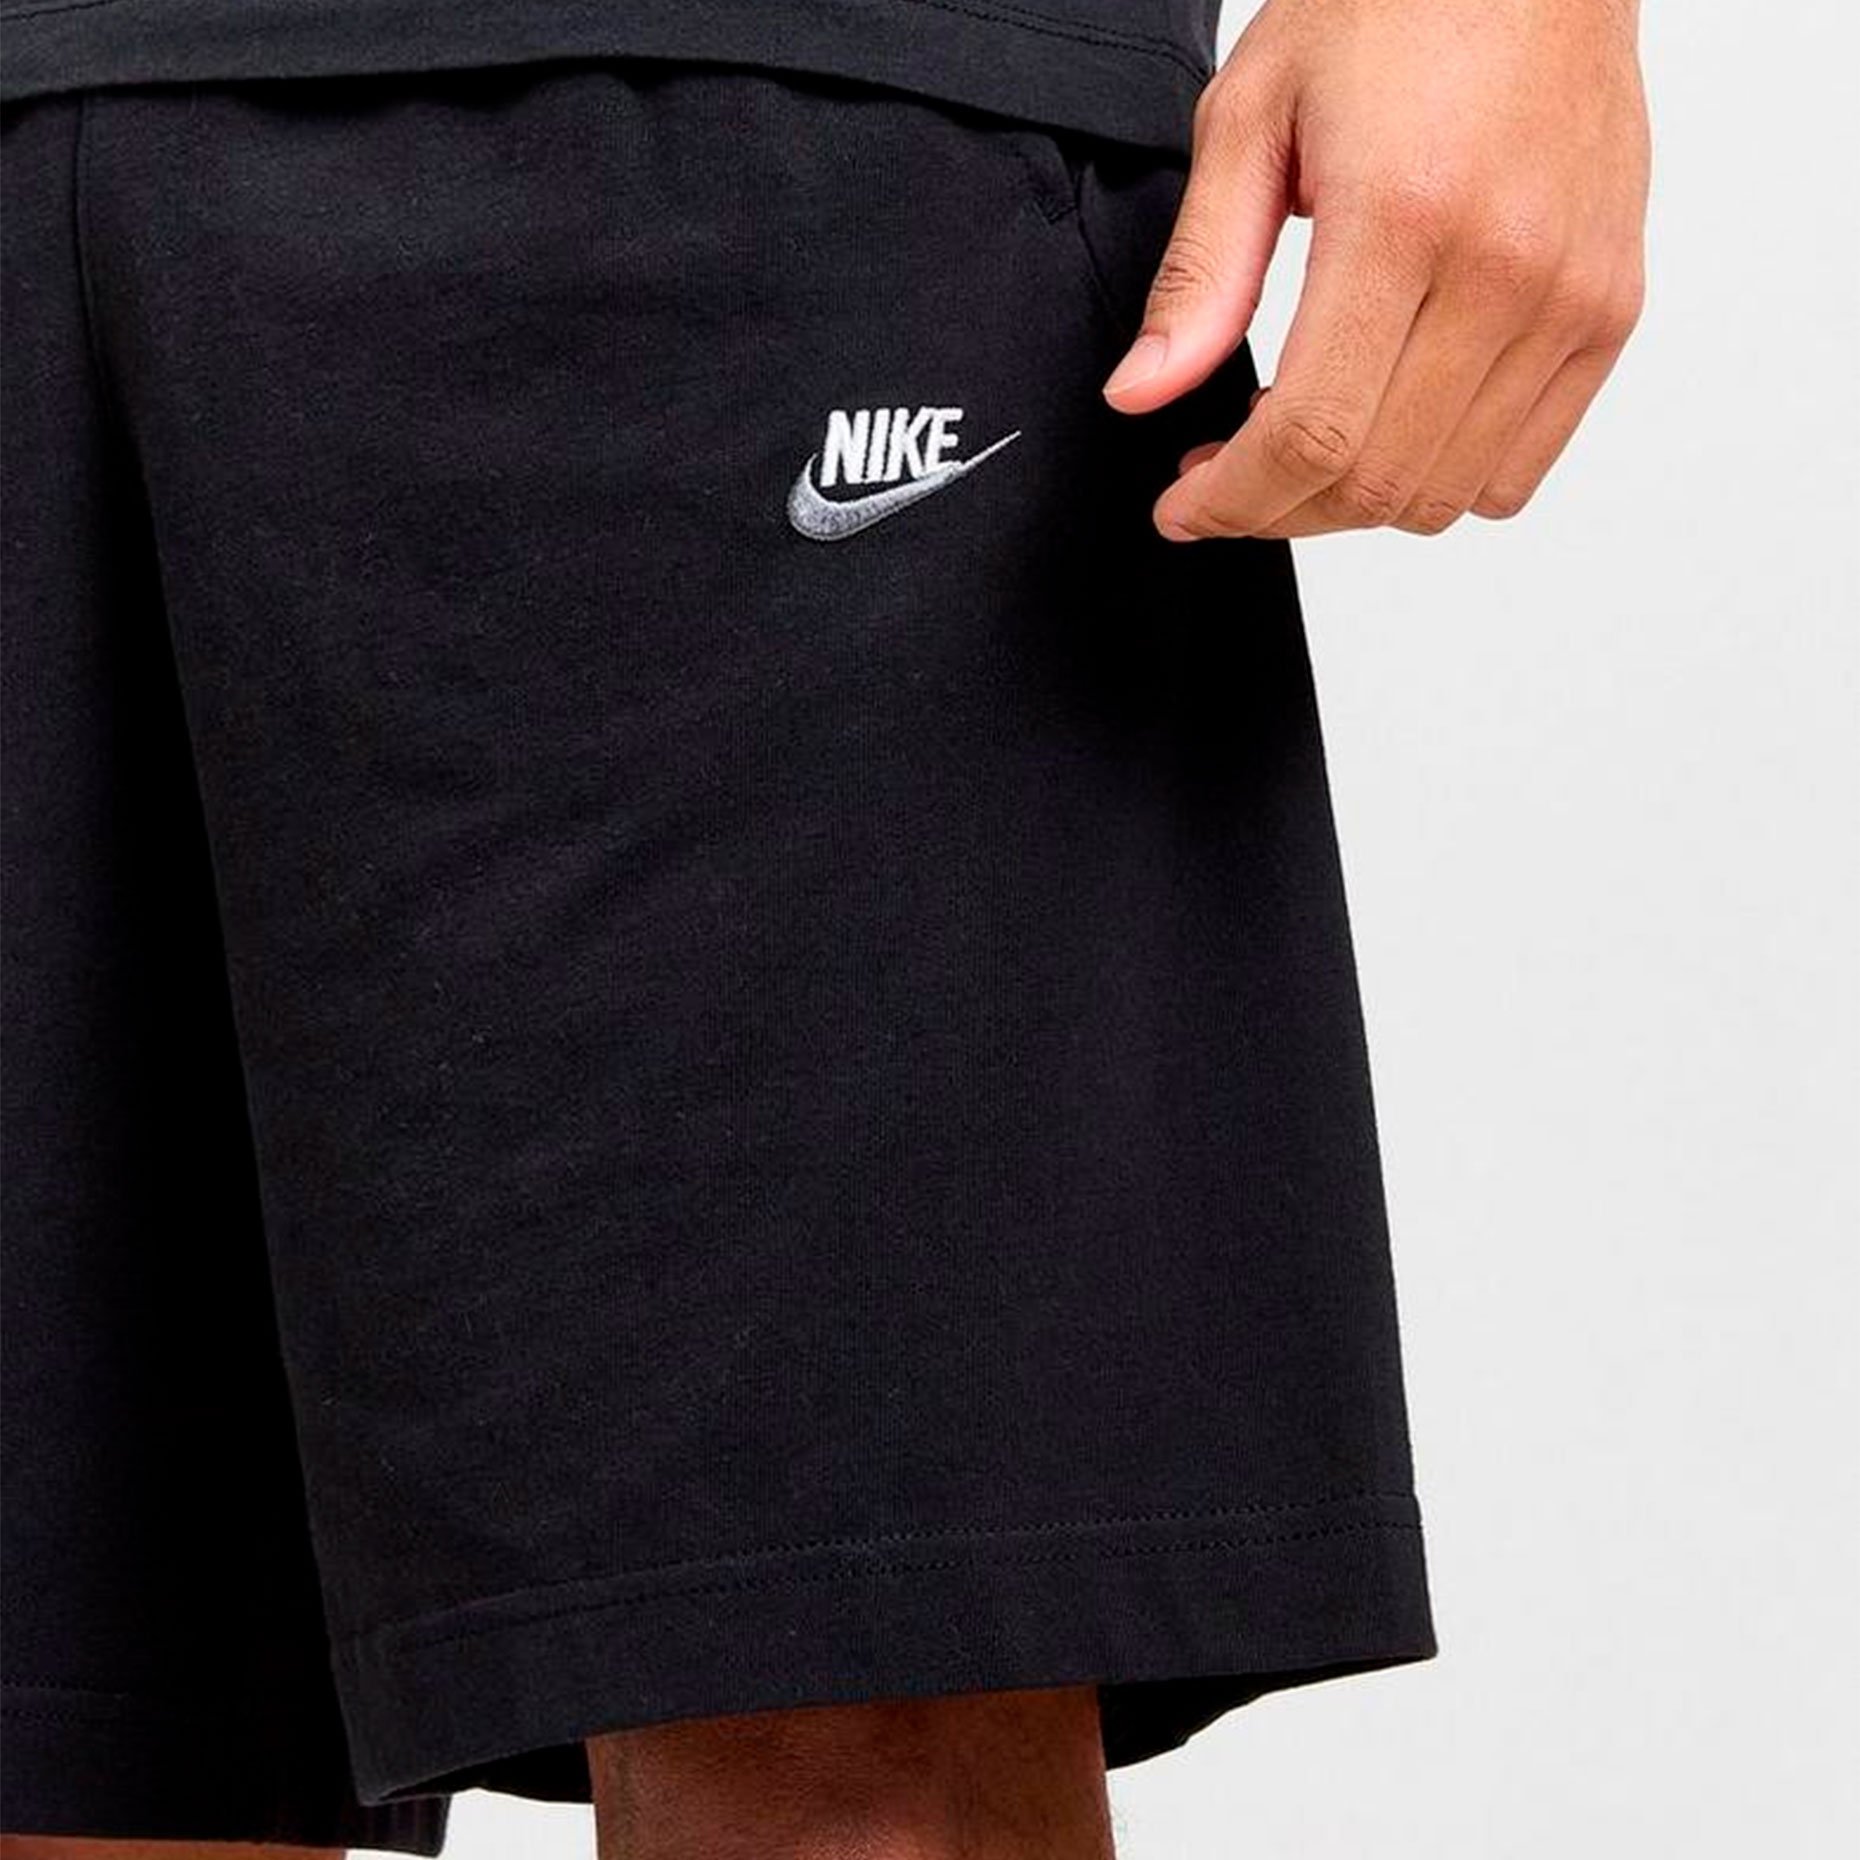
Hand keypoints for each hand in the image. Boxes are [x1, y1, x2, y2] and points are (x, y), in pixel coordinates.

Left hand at [1103, 0, 1650, 540]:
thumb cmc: (1395, 6)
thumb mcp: (1252, 116)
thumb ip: (1200, 271)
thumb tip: (1141, 393)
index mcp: (1405, 218)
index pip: (1311, 434)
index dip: (1231, 500)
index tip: (1183, 506)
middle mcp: (1506, 270)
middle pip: (1374, 483)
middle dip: (1276, 511)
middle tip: (1225, 477)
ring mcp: (1570, 299)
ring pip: (1442, 497)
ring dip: (1351, 505)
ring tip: (1301, 444)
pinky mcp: (1609, 312)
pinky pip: (1515, 472)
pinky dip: (1436, 483)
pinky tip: (1384, 429)